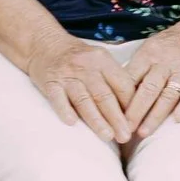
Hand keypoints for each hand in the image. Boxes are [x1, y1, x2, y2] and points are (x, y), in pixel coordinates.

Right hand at [26, 35, 140, 144]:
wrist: (44, 44)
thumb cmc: (77, 58)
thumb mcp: (99, 60)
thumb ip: (113, 80)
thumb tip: (130, 109)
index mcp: (103, 60)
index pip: (122, 84)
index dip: (130, 105)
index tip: (135, 123)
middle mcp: (86, 66)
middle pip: (104, 95)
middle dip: (117, 118)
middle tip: (125, 137)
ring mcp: (67, 74)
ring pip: (84, 100)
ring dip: (96, 120)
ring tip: (107, 136)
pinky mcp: (49, 82)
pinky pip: (58, 98)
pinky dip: (65, 110)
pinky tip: (72, 123)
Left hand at [122, 16, 179, 137]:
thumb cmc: (173, 42)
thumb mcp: (151, 47)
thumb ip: (137, 67)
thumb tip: (117, 92)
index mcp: (148, 54)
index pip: (130, 78)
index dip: (120, 98)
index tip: (111, 116)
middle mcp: (165, 62)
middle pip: (147, 89)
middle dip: (134, 112)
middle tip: (124, 130)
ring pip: (167, 95)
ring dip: (155, 116)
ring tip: (144, 133)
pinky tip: (178, 120)